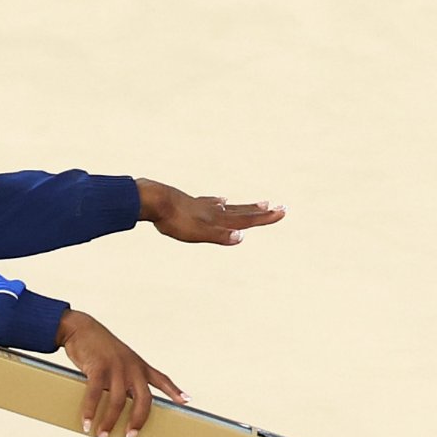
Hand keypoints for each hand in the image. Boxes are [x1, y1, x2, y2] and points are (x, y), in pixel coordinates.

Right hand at [51, 308, 182, 436]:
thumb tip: (119, 406)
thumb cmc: (100, 348)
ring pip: (119, 402)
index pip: (162, 379)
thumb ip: (124, 380)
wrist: (82, 329)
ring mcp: (117, 367)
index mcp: (139, 366)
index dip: (175, 391)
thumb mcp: (119, 360)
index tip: (186, 401)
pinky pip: (96, 394)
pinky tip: (87, 424)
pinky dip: (90, 411)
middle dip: (138, 422)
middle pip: (144, 400)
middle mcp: (132, 367)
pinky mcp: (99, 368)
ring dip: (109, 422)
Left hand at [138, 179, 282, 246]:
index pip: (246, 220)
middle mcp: (214, 211)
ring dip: (246, 207)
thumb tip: (242, 237)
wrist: (153, 200)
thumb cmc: (174, 220)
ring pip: (230, 207)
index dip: (265, 218)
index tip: (283, 211)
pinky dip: (219, 203)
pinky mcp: (191, 204)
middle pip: (242, 212)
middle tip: (278, 206)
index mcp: (218, 219)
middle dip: (261, 211)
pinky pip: (211, 203)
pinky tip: (221, 200)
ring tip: (259, 203)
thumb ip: (219, 235)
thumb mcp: (197, 233)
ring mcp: (203, 207)